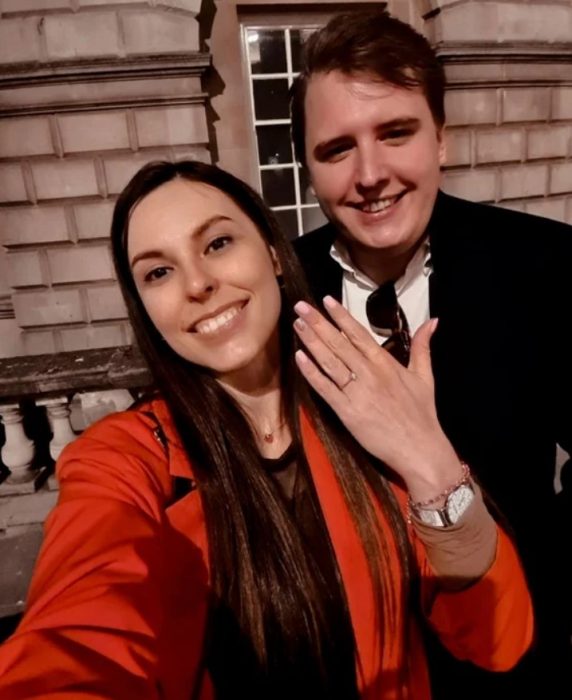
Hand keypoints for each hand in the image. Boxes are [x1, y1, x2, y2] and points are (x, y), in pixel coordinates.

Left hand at [293, 296, 461, 501]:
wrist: (420, 449)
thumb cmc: (422, 414)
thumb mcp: (425, 377)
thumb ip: (423, 347)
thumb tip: (433, 321)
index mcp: (386, 363)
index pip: (359, 334)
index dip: (341, 316)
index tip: (326, 300)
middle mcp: (369, 374)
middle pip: (339, 344)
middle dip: (318, 323)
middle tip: (300, 306)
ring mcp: (357, 393)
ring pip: (330, 362)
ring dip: (312, 342)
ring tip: (297, 325)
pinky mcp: (347, 412)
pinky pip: (325, 389)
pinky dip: (312, 373)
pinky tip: (299, 358)